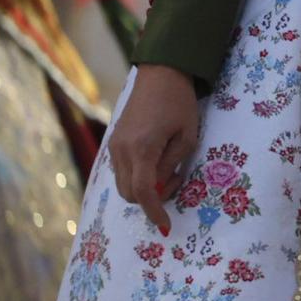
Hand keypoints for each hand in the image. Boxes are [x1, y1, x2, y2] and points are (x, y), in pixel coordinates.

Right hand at [107, 64, 198, 235]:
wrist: (160, 75)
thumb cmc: (180, 103)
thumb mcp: (187, 136)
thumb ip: (172, 165)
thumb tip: (161, 188)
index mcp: (142, 149)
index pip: (144, 192)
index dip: (154, 212)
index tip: (166, 226)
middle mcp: (122, 151)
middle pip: (130, 194)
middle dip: (151, 199)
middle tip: (176, 181)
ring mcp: (114, 147)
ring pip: (123, 184)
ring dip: (144, 187)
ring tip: (169, 169)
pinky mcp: (113, 142)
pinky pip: (122, 171)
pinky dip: (137, 176)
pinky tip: (156, 162)